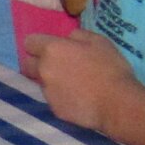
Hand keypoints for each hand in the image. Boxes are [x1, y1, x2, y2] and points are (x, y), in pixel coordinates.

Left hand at [22, 28, 139, 133]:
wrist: (116, 103)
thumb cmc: (110, 67)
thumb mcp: (99, 41)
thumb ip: (78, 35)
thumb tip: (68, 38)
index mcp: (52, 50)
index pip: (29, 42)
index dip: (39, 44)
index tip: (52, 47)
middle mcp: (43, 70)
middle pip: (28, 63)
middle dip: (37, 62)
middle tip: (57, 65)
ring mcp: (46, 91)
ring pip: (40, 82)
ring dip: (50, 80)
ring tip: (71, 83)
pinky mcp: (53, 109)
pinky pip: (52, 98)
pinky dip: (60, 96)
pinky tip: (77, 97)